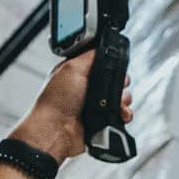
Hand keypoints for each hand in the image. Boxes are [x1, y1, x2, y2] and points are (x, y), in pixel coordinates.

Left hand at [10, 52, 134, 164]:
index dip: (111, 64)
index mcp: (77, 73)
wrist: (55, 131)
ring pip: (119, 98)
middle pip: (114, 81)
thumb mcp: (71, 67)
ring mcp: (94, 106)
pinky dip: (123, 114)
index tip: (117, 67)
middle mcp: (86, 89)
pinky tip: (120, 114)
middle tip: (118, 85)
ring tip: (118, 103)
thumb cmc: (55, 101)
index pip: (102, 64)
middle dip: (121, 82)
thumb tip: (103, 48)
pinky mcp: (100, 121)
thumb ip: (89, 55)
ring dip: (123, 99)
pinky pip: (119, 115)